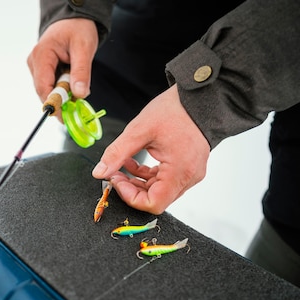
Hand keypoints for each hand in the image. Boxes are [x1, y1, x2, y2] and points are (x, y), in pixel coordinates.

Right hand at [27, 18, 97, 120]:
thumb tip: (80, 94)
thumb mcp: (84, 48)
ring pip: (47, 90)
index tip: (65, 116)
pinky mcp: (42, 70)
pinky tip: (71, 84)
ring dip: (63, 94)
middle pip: (44, 91)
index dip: (53, 104)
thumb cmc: (77, 28)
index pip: (43, 87)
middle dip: (60, 101)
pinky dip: (62, 89)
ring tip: (77, 87)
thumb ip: (81, 72)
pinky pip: (50, 85)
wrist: (74, 20)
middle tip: (76, 107)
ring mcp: (36, 66)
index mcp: (42, 55)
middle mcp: (35, 62)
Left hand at [91, 85, 210, 213]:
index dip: (130, 197)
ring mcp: (190, 173)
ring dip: (137, 182)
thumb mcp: (139, 130)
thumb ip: (117, 153)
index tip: (116, 181)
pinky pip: (164, 179)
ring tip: (120, 166)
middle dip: (131, 189)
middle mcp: (189, 177)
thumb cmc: (176, 110)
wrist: (200, 96)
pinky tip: (132, 162)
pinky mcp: (188, 167)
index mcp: (180, 171)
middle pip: (156, 199)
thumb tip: (99, 172)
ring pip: (159, 190)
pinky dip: (146, 175)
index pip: (154, 203)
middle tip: (114, 174)